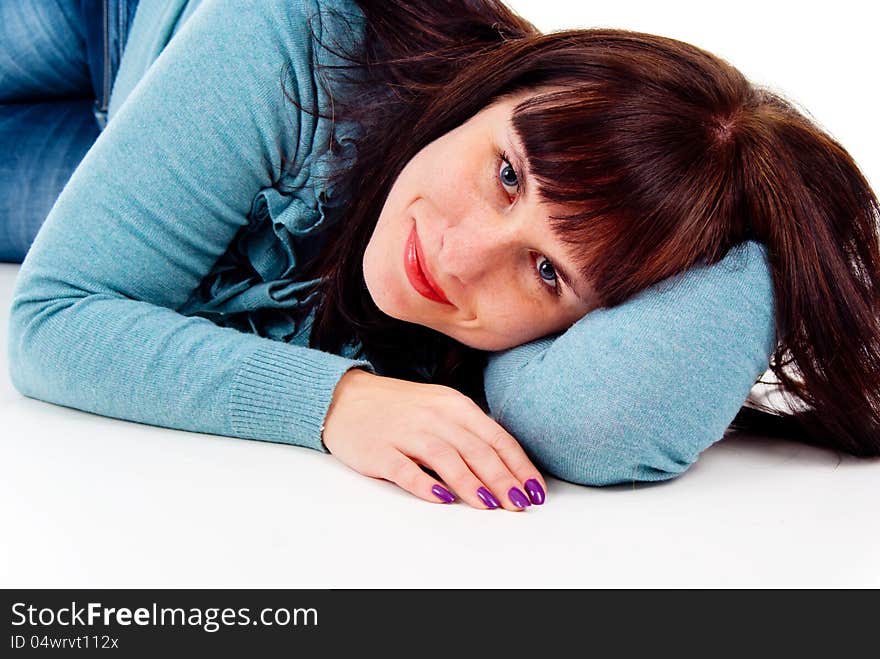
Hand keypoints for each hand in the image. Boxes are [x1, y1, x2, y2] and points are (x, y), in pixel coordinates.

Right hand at [322, 368, 546, 510]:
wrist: (344, 399)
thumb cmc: (399, 409)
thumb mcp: (440, 408)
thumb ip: (469, 432)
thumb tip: (506, 468)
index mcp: (454, 405)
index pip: (496, 437)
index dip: (519, 465)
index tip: (534, 490)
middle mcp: (434, 416)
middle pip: (476, 450)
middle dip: (502, 480)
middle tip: (520, 504)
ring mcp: (406, 432)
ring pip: (446, 458)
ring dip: (471, 484)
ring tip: (490, 506)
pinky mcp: (379, 450)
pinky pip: (405, 469)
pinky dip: (424, 485)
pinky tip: (441, 499)